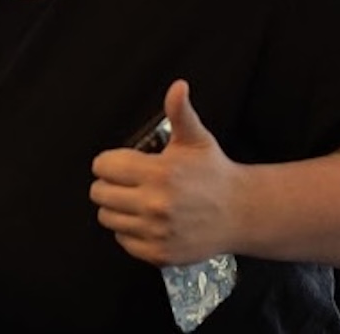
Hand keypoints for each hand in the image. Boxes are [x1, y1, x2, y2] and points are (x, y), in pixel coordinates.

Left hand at [90, 79, 240, 265]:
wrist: (240, 212)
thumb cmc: (214, 172)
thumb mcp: (195, 137)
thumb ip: (179, 111)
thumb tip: (178, 86)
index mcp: (159, 172)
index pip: (104, 166)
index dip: (108, 161)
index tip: (119, 162)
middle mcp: (155, 204)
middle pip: (99, 193)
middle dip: (108, 183)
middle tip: (125, 180)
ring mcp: (156, 231)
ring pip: (107, 218)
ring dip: (115, 207)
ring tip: (134, 198)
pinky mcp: (159, 253)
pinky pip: (122, 240)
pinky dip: (129, 231)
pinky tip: (145, 219)